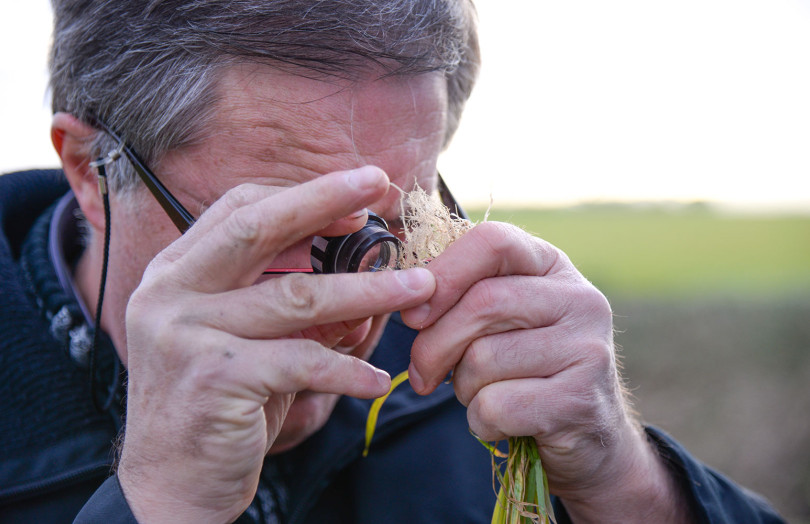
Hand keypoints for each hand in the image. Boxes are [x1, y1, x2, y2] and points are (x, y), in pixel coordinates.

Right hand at [118, 166, 435, 522]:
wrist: (170, 485)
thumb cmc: (219, 404)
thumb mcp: (246, 340)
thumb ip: (286, 301)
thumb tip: (363, 272)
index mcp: (176, 272)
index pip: (238, 209)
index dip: (299, 195)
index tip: (355, 194)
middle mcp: (171, 293)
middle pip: (258, 228)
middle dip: (324, 199)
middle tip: (379, 182)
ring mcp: (187, 333)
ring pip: (297, 297)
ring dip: (368, 292)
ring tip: (418, 289)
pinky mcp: (215, 377)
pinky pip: (303, 362)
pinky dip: (349, 370)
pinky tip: (378, 380)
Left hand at [400, 221, 691, 522]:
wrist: (589, 438)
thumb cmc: (527, 371)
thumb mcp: (502, 321)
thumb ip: (464, 297)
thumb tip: (409, 302)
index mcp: (554, 267)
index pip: (494, 242)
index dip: (444, 273)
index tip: (412, 314)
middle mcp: (581, 299)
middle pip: (482, 302)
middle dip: (434, 344)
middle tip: (421, 374)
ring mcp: (588, 349)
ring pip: (483, 359)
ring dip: (463, 388)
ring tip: (483, 395)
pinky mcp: (579, 400)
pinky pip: (495, 406)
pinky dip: (481, 421)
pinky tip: (502, 423)